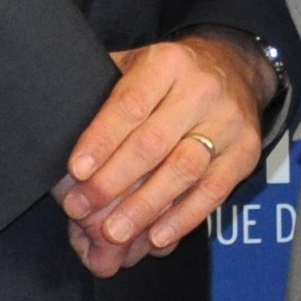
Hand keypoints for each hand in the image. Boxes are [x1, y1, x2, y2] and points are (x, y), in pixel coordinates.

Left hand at [56, 36, 267, 275]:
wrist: (233, 67)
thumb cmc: (167, 78)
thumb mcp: (133, 66)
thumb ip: (101, 94)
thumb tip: (54, 134)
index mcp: (167, 63)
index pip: (130, 104)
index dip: (101, 139)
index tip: (76, 171)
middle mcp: (202, 89)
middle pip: (154, 142)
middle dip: (113, 182)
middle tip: (81, 210)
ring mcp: (228, 122)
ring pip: (184, 170)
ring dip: (145, 207)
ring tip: (113, 233)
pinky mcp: (246, 152)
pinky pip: (213, 190)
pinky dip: (184, 217)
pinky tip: (156, 237)